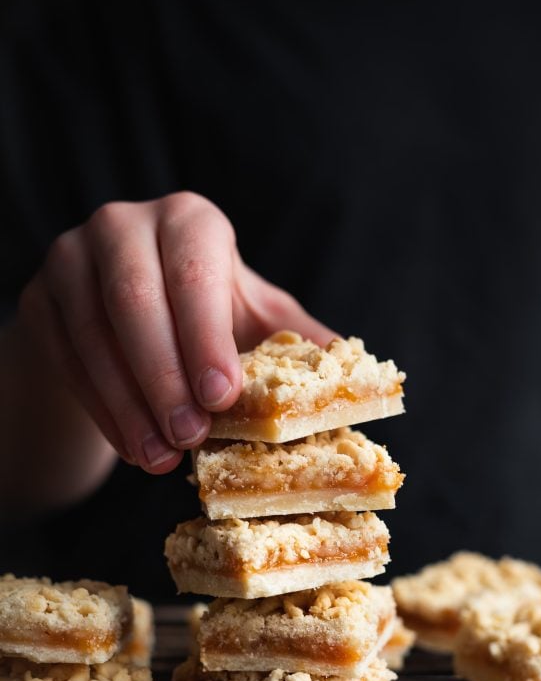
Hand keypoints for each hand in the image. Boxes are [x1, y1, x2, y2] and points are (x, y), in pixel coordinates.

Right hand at [18, 192, 334, 472]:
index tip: (223, 395)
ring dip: (129, 404)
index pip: (194, 271)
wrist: (129, 321)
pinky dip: (101, 410)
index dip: (205, 335)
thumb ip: (298, 340)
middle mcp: (123, 225)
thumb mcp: (254, 317)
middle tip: (190, 437)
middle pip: (135, 300)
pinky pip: (66, 360)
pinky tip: (132, 447)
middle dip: (164, 376)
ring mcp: (70, 259)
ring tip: (160, 459)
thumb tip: (360, 378)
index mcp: (190, 222)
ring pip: (93, 335)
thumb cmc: (207, 317)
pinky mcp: (40, 301)